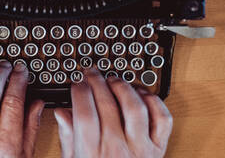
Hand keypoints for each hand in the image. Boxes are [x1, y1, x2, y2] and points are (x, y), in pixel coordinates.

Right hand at [54, 68, 172, 157]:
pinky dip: (153, 101)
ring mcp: (141, 148)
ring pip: (134, 107)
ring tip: (113, 80)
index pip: (84, 113)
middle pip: (107, 104)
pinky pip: (162, 118)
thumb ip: (68, 137)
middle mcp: (117, 149)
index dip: (79, 92)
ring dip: (123, 87)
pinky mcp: (159, 148)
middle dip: (96, 81)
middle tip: (91, 73)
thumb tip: (62, 112)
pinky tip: (140, 94)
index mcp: (92, 153)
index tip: (76, 82)